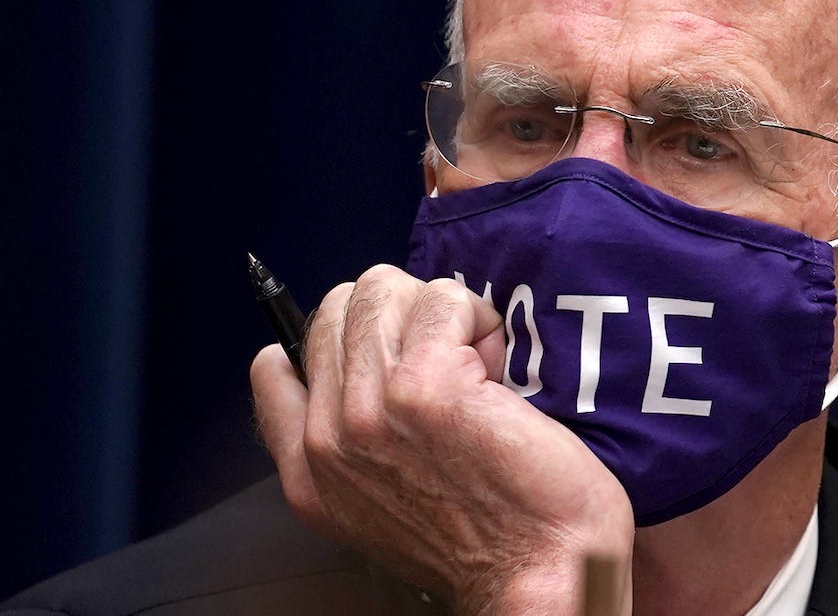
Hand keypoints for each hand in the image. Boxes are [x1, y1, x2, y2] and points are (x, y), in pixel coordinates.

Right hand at [251, 264, 634, 614]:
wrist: (539, 569)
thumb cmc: (490, 533)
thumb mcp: (384, 503)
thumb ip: (351, 442)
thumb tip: (359, 367)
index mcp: (308, 472)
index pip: (276, 366)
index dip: (346, 341)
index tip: (396, 358)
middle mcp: (325, 440)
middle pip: (338, 308)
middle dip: (403, 316)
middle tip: (451, 365)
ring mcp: (367, 409)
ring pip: (382, 290)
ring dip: (442, 314)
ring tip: (477, 368)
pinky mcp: (422, 385)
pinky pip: (443, 300)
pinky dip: (478, 318)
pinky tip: (496, 369)